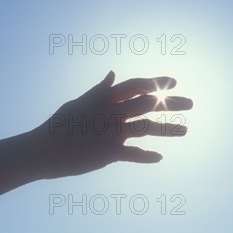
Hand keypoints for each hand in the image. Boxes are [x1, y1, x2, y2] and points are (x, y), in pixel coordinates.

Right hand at [34, 71, 192, 176]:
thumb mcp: (79, 102)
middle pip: (150, 103)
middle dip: (173, 102)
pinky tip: (159, 157)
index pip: (137, 84)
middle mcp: (112, 112)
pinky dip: (147, 156)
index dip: (157, 81)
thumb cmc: (59, 124)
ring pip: (148, 127)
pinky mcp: (109, 152)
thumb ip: (99, 90)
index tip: (174, 82)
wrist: (42, 149)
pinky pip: (134, 154)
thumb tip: (113, 74)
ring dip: (169, 129)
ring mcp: (111, 132)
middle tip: (191, 103)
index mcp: (105, 98)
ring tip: (185, 130)